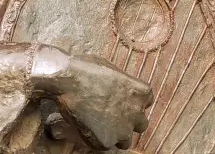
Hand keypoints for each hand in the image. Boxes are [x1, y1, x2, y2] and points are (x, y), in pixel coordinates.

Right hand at [30, 47, 152, 150]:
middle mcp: (136, 113)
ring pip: (125, 140)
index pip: (146, 102)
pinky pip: (106, 145)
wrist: (69, 80)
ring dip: (116, 134)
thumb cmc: (87, 68)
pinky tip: (88, 127)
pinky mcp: (106, 141)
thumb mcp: (113, 70)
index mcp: (141, 93)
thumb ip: (122, 84)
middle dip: (129, 121)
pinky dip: (98, 139)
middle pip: (141, 124)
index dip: (132, 103)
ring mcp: (122, 130)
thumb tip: (117, 88)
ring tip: (100, 126)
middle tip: (113, 116)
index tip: (122, 101)